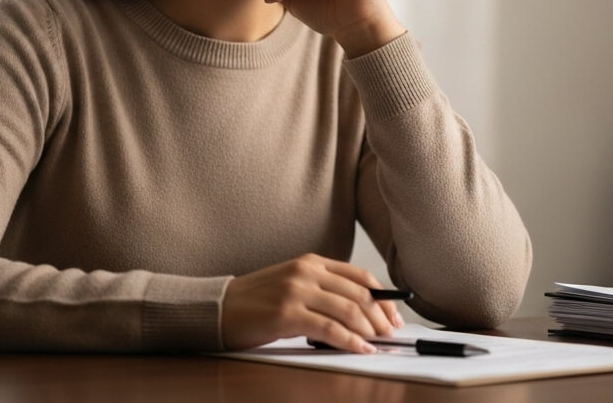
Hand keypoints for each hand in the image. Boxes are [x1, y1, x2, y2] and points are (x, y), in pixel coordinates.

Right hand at [220, 253, 405, 351]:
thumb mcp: (293, 285)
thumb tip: (361, 313)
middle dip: (381, 316)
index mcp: (312, 262)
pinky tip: (360, 349)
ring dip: (370, 330)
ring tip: (379, 343)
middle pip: (359, 294)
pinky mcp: (287, 314)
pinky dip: (350, 341)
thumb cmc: (256, 301)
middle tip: (391, 333)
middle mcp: (307, 272)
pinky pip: (329, 329)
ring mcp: (297, 291)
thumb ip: (323, 291)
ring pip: (348, 310)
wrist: (219, 308)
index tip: (394, 315)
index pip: (360, 277)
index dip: (383, 297)